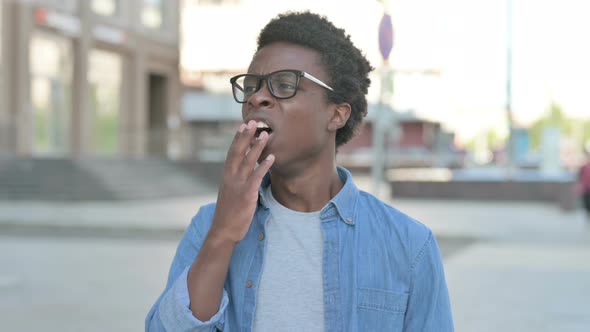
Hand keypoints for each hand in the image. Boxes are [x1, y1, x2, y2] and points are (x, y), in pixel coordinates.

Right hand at [208, 120, 273, 243]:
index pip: (231, 153)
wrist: (223, 230)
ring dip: (257, 147)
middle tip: (253, 122)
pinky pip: (256, 177)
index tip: (242, 126)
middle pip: (238, 152)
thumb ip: (235, 181)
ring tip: (266, 135)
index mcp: (226, 176)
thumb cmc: (228, 213)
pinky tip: (271, 158)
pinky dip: (264, 166)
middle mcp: (230, 177)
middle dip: (246, 136)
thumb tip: (243, 173)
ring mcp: (238, 185)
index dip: (237, 138)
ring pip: (248, 161)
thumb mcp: (229, 193)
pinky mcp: (246, 195)